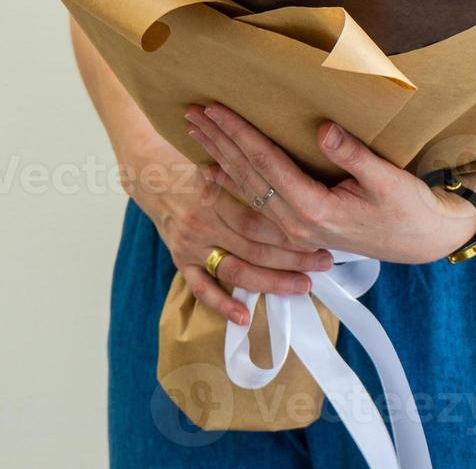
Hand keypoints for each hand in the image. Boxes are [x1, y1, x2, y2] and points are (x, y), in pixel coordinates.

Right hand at [132, 152, 334, 324]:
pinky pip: (201, 289)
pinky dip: (222, 305)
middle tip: (324, 262)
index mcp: (213, 193)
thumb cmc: (195, 162)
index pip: (258, 219)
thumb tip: (296, 178)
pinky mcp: (180, 260)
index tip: (320, 235)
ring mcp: (190, 244)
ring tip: (303, 286)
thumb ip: (252, 173)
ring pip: (235, 270)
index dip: (290, 230)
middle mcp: (202, 222)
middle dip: (293, 257)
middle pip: (254, 247)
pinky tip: (245, 317)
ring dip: (271, 281)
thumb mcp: (222, 158)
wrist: (150, 172)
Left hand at [184, 104, 475, 265]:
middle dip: (218, 142)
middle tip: (192, 114)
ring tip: (196, 133)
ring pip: (246, 190)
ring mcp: (295, 230)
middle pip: (247, 176)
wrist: (423, 241)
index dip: (239, 134)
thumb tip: (322, 129)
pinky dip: (233, 183)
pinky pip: (257, 204)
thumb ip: (352, 155)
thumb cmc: (410, 209)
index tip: (216, 109)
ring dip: (219, 159)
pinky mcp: (300, 229)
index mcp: (314, 210)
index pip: (266, 164)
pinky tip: (216, 170)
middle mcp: (296, 223)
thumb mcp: (388, 180)